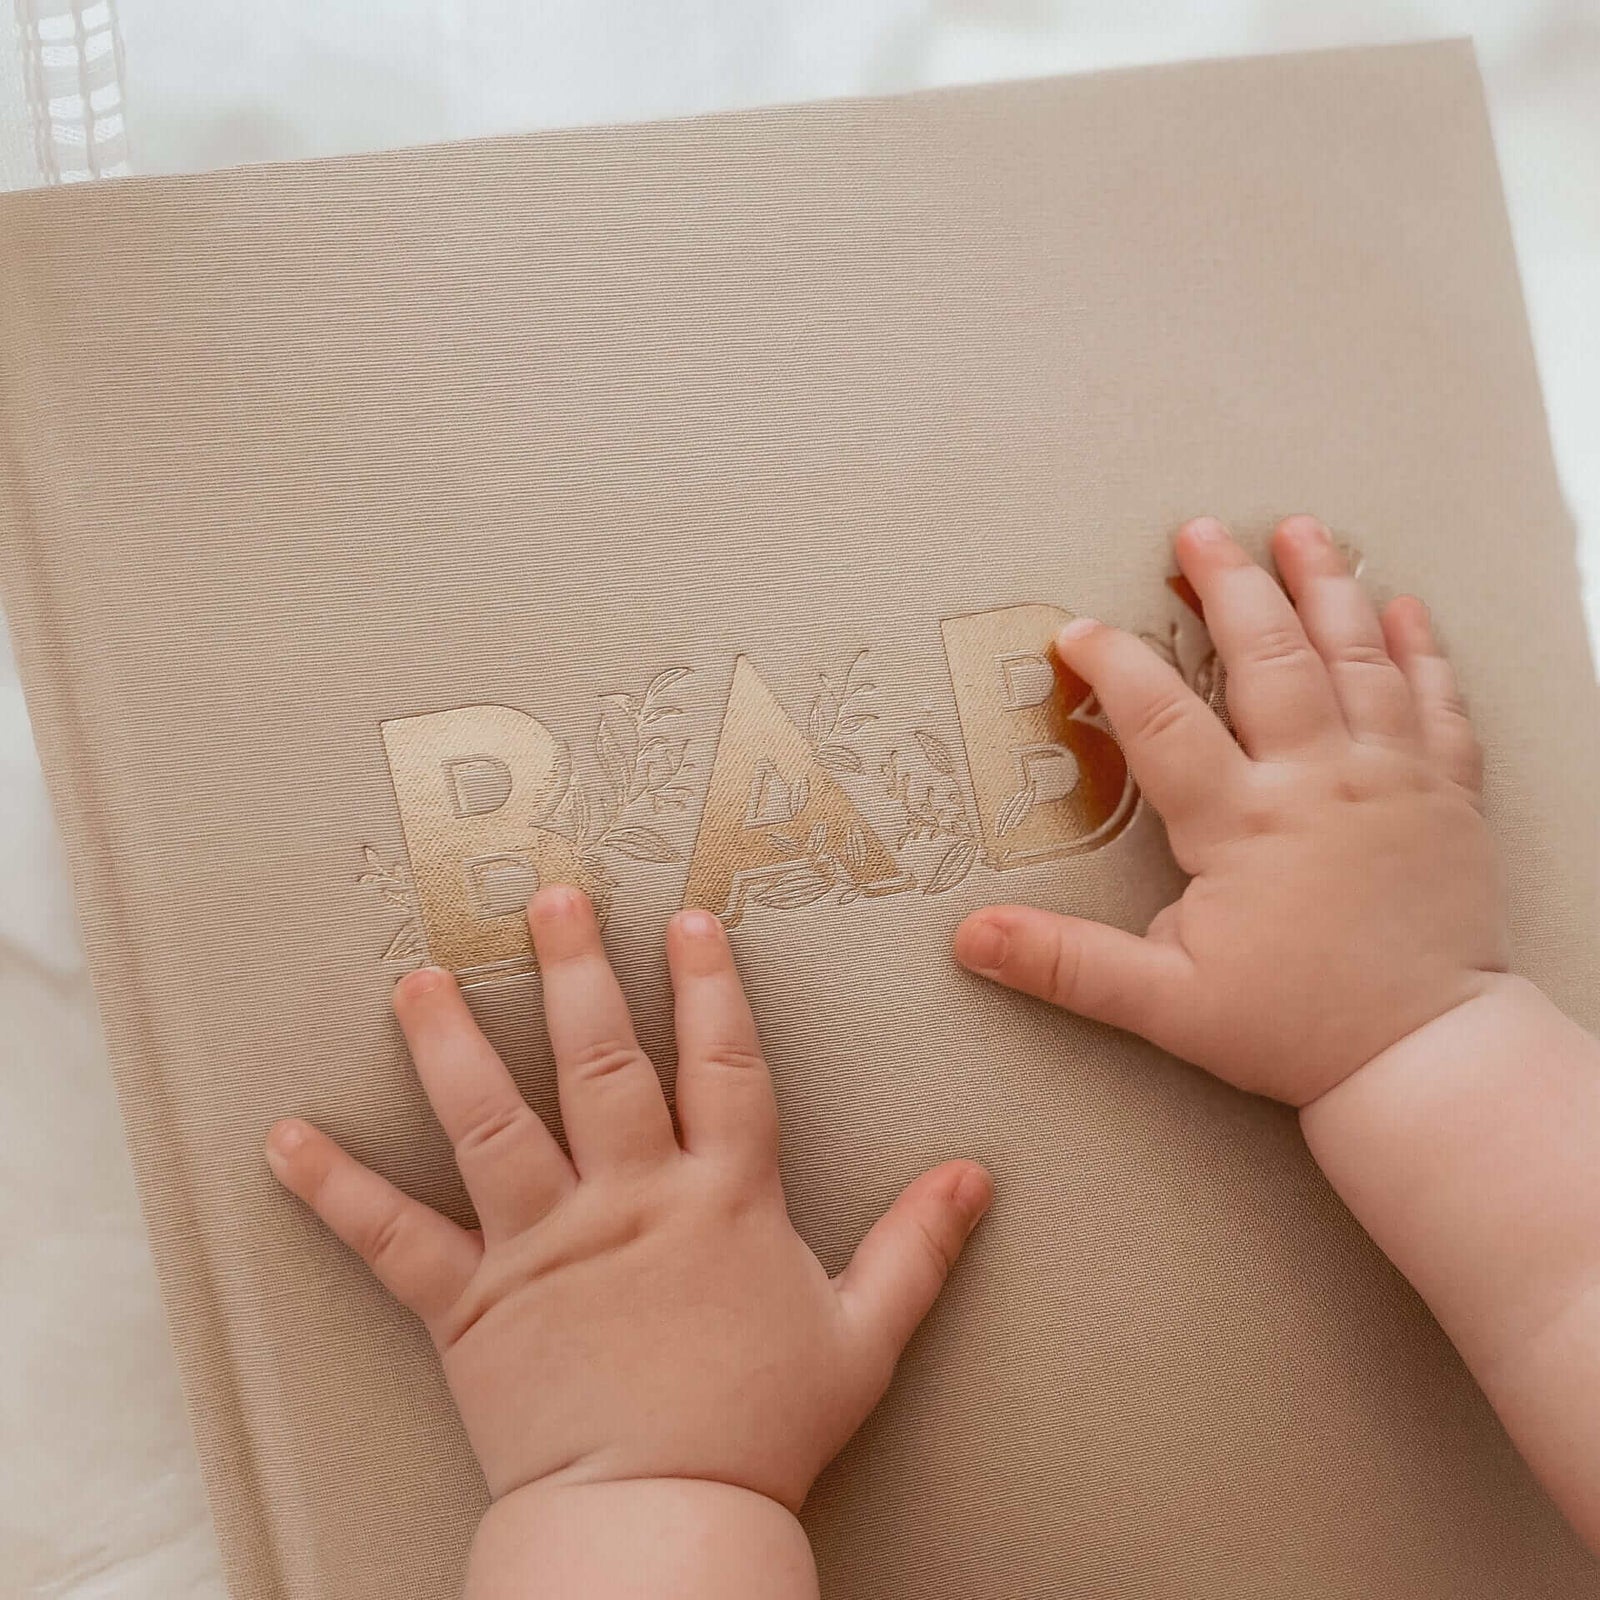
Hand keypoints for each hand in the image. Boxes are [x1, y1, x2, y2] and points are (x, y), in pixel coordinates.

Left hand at [266, 887, 990, 1512]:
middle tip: (548, 897)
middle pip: (598, 1061)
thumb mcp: (864, 1336)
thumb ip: (918, 1246)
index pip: (721, 1062)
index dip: (709, 983)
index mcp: (721, 1199)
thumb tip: (974, 1179)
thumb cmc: (762, 1432)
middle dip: (575, 969)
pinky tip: (286, 1138)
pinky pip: (394, 1238)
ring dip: (450, 1042)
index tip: (690, 917)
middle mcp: (628, 1200)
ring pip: (489, 1121)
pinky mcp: (470, 1304)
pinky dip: (335, 1188)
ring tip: (418, 976)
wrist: (665, 1527)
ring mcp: (542, 1246)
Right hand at [955, 514, 1507, 1104]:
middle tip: (1200, 530)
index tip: (1077, 632)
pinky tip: (1405, 607)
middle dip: (1231, 584)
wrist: (1425, 1060)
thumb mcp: (1162, 1002)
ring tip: (1302, 529)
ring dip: (1327, 586)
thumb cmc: (1296, 1030)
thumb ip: (1064, 962)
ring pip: (1358, 658)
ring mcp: (1391, 781)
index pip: (1162, 720)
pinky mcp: (1447, 796)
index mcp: (1243, 825)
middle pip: (1270, 656)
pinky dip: (1422, 649)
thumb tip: (973, 937)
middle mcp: (1319, 783)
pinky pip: (1438, 702)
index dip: (1113, 666)